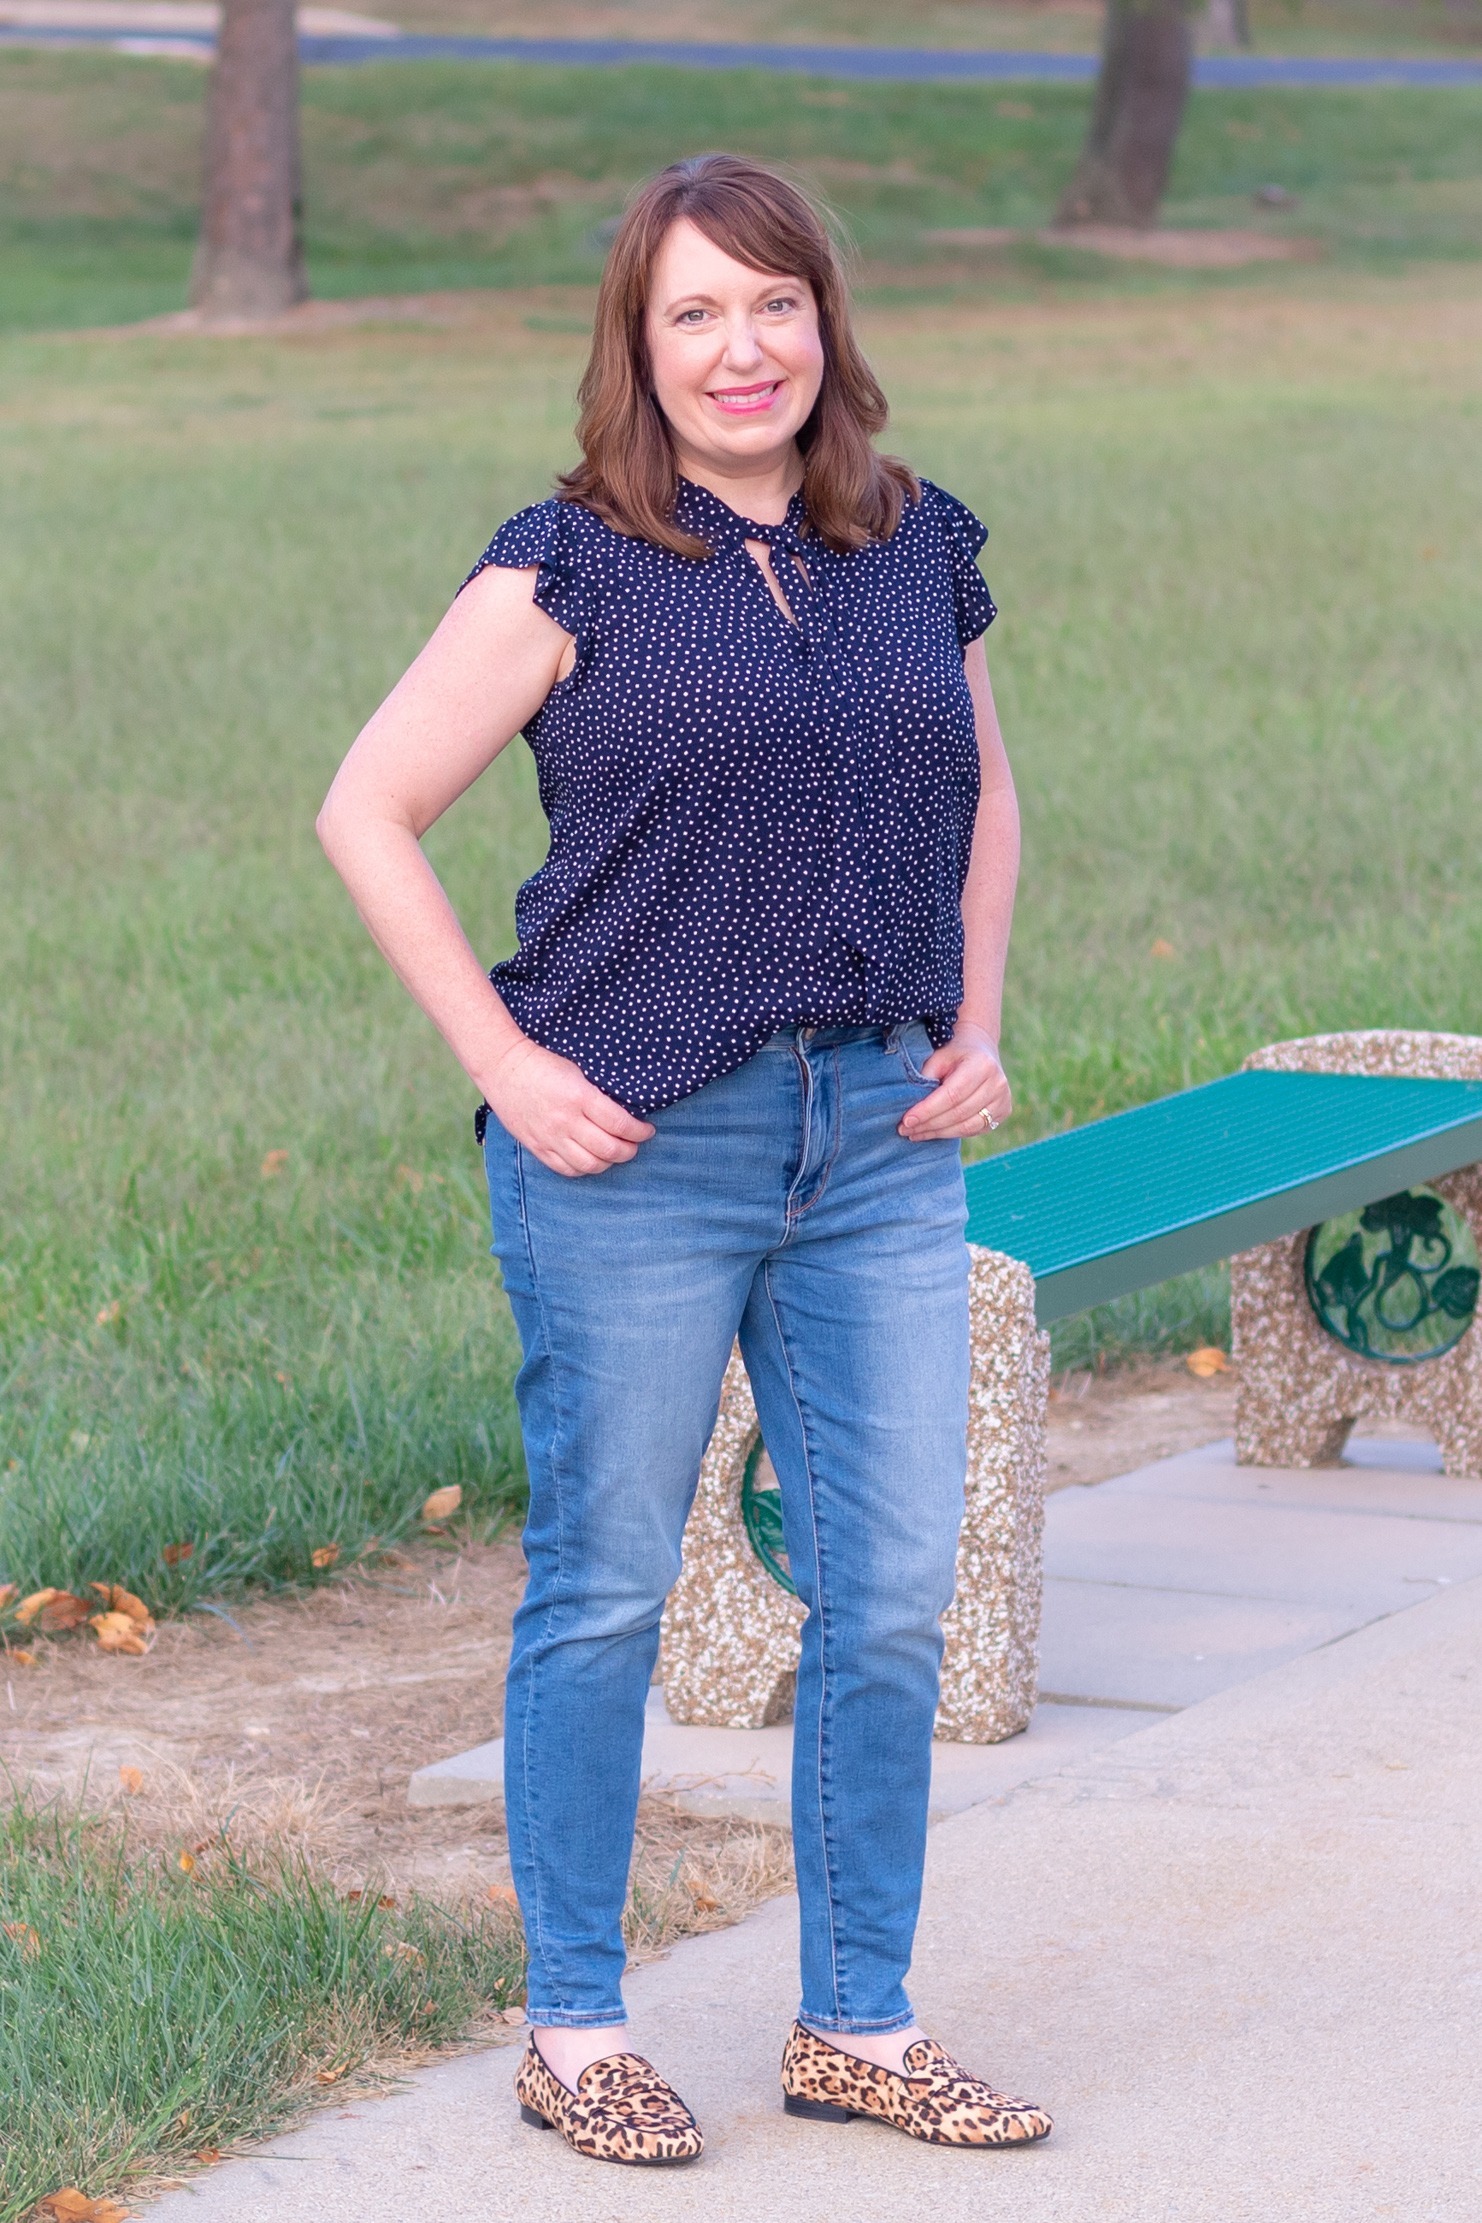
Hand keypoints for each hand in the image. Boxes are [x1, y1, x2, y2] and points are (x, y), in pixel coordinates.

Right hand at [482, 1034, 654, 1176]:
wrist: (504, 1068)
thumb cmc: (544, 1064)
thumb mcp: (578, 1072)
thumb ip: (599, 1095)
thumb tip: (626, 1113)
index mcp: (580, 1097)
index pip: (621, 1125)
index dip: (640, 1132)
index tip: (647, 1130)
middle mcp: (566, 1121)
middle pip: (609, 1149)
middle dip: (629, 1150)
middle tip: (635, 1144)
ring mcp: (550, 1137)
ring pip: (590, 1164)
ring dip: (609, 1162)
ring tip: (615, 1153)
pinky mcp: (538, 1147)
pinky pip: (566, 1169)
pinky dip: (584, 1168)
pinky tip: (591, 1158)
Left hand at [898, 1022, 1012, 1142]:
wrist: (981, 1047)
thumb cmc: (954, 1052)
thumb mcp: (938, 1057)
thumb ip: (926, 1079)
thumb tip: (910, 1112)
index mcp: (982, 1065)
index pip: (951, 1095)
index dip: (928, 1111)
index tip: (906, 1120)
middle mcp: (997, 1084)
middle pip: (958, 1113)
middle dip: (928, 1124)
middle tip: (904, 1130)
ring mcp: (1003, 1099)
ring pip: (966, 1127)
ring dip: (938, 1133)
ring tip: (915, 1134)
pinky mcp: (1004, 1112)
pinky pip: (974, 1130)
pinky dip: (951, 1133)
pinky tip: (933, 1132)